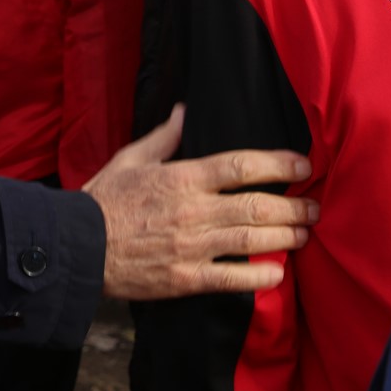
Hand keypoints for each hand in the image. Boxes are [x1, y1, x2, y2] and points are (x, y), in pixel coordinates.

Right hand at [82, 105, 317, 299]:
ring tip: (304, 233)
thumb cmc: (103, 200)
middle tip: (313, 206)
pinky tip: (278, 271)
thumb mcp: (130, 159)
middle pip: (256, 205)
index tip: (302, 165)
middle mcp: (192, 211)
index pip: (240, 166)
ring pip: (252, 239)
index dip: (278, 163)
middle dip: (293, 206)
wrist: (77, 246)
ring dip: (286, 237)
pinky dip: (260, 275)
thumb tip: (185, 112)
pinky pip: (232, 278)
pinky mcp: (186, 278)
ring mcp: (191, 246)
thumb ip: (163, 137)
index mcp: (181, 177)